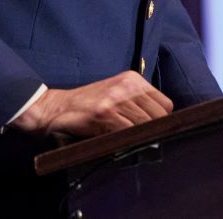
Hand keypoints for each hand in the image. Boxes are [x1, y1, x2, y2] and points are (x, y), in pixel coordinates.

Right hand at [10, 70, 172, 137]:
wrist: (56, 108)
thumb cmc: (89, 105)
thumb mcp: (116, 94)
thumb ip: (137, 103)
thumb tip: (162, 124)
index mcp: (133, 79)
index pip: (166, 105)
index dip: (162, 121)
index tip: (153, 131)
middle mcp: (127, 85)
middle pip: (159, 116)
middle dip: (153, 131)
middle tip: (142, 140)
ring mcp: (116, 98)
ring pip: (146, 125)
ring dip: (140, 138)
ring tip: (128, 141)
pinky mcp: (105, 112)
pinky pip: (129, 132)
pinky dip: (128, 141)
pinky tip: (118, 141)